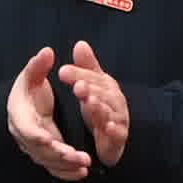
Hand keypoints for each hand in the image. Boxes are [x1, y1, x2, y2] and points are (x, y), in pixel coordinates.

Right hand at [5, 44, 92, 178]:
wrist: (22, 107)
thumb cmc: (28, 90)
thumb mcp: (30, 75)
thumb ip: (37, 66)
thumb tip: (47, 52)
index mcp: (20, 116)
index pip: (28, 130)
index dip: (40, 137)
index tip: (55, 142)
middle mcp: (25, 136)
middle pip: (41, 151)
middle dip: (61, 156)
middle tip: (81, 159)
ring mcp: (34, 148)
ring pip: (48, 162)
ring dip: (66, 167)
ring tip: (85, 167)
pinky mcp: (44, 155)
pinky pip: (53, 167)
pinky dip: (66, 173)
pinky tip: (81, 173)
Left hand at [57, 44, 132, 166]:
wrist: (115, 137)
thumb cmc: (102, 108)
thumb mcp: (94, 86)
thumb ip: (87, 68)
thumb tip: (80, 44)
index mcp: (107, 87)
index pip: (94, 78)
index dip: (80, 74)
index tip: (63, 71)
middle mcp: (115, 102)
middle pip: (103, 94)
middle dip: (91, 89)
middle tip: (77, 86)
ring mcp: (119, 120)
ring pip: (110, 113)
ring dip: (101, 107)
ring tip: (90, 102)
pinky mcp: (118, 139)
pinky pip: (118, 134)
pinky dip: (115, 131)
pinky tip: (108, 127)